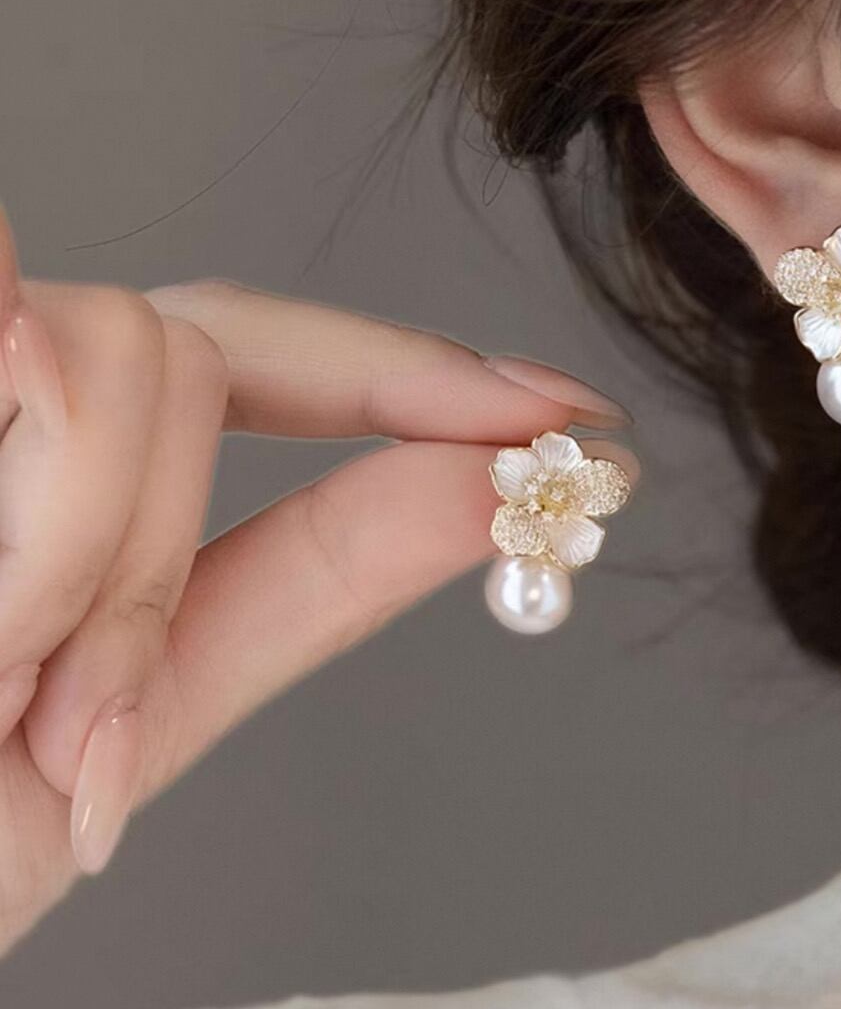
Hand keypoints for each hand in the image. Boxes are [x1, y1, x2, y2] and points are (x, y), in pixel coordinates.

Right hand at [0, 215, 634, 952]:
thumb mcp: (125, 722)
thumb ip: (300, 584)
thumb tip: (483, 483)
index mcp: (56, 465)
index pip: (263, 358)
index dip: (416, 368)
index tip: (565, 414)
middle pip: (188, 342)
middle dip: (159, 537)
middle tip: (62, 722)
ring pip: (135, 347)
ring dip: (96, 560)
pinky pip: (42, 353)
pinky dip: (51, 538)